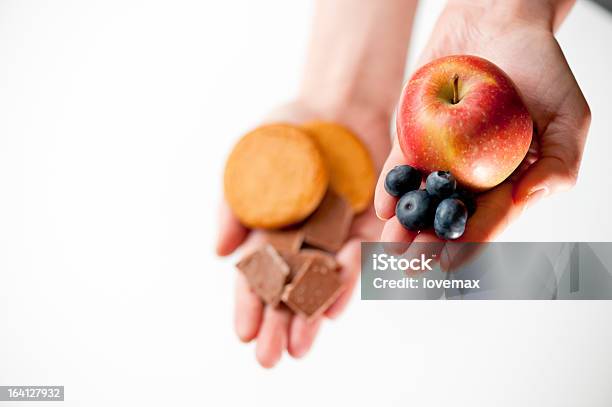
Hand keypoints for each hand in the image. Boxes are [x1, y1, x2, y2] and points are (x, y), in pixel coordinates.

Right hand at [217, 100, 388, 366]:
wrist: (338, 104)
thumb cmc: (286, 133)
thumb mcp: (249, 161)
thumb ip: (233, 206)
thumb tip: (220, 252)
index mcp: (272, 233)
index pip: (257, 276)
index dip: (248, 304)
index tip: (243, 333)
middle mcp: (304, 243)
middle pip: (288, 291)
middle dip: (277, 325)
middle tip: (268, 359)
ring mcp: (336, 238)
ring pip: (321, 286)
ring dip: (309, 317)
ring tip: (299, 348)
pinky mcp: (368, 227)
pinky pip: (357, 261)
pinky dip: (345, 283)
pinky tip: (332, 310)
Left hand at [374, 0, 590, 257]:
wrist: (497, 20)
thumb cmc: (540, 67)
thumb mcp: (569, 117)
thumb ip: (558, 165)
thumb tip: (532, 199)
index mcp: (511, 179)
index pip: (491, 218)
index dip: (470, 241)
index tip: (450, 261)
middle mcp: (474, 174)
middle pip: (451, 216)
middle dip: (431, 241)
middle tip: (413, 262)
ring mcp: (442, 157)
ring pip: (422, 200)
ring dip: (406, 225)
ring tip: (391, 246)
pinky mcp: (415, 136)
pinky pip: (402, 166)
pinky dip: (391, 187)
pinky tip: (382, 209)